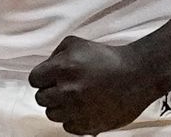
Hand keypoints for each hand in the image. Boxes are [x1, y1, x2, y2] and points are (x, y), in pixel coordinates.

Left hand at [29, 36, 156, 134]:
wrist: (136, 75)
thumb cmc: (108, 58)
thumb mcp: (76, 43)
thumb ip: (55, 55)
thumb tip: (45, 68)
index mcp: (63, 68)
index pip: (34, 80)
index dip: (42, 77)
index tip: (50, 77)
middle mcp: (68, 91)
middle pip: (41, 99)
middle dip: (50, 91)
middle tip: (65, 86)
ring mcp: (78, 110)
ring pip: (52, 115)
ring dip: (60, 106)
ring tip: (76, 97)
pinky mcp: (88, 125)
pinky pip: (68, 126)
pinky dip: (73, 118)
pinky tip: (84, 107)